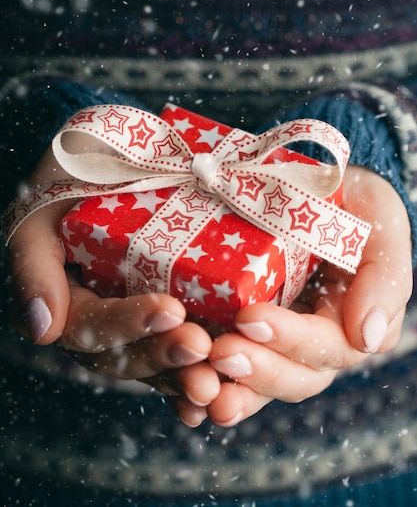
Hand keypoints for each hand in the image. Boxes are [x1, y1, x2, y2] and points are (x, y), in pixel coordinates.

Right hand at [8, 147, 220, 404]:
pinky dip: (202, 370)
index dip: (125, 323)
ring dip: (186, 375)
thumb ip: (34, 263)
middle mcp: (104, 316)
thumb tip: (42, 329)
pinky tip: (227, 386)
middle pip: (126, 355)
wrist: (119, 150)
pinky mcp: (176, 310)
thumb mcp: (44, 205)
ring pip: (157, 361)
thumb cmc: (74, 171)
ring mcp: (140, 317)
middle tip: (201, 347)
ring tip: (220, 379)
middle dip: (162, 354)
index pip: (89, 324)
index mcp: (68, 297)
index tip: (169, 311)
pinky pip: (185, 347)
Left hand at [174, 166, 412, 426]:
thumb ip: (384, 277)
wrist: (313, 189)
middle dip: (257, 370)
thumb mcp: (380, 225)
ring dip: (229, 392)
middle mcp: (313, 343)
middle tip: (219, 353)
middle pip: (292, 377)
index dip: (291, 339)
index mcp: (349, 323)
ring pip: (258, 384)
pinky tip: (181, 392)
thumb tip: (367, 339)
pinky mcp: (240, 333)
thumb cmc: (352, 205)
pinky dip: (206, 384)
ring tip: (198, 388)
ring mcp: (275, 341)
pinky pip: (226, 370)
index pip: (326, 346)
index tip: (250, 318)